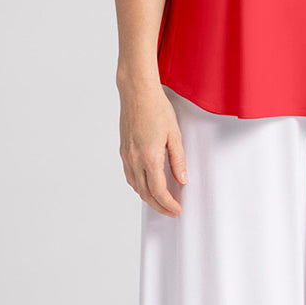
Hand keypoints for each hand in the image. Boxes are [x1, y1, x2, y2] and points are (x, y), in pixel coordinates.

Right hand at [118, 82, 187, 215]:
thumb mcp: (174, 134)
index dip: (168, 204)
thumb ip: (178, 159)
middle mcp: (135, 160)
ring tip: (161, 201)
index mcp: (149, 157)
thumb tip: (182, 179)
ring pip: (136, 187)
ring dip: (148, 198)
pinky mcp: (123, 151)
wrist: (137, 93)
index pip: (159, 191)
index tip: (177, 209)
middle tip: (171, 211)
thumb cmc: (156, 108)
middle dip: (159, 206)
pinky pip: (130, 176)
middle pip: (146, 194)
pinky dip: (139, 186)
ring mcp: (127, 156)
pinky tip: (146, 184)